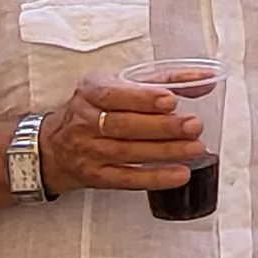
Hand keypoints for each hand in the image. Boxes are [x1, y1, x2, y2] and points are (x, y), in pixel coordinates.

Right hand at [40, 75, 207, 194]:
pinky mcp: (96, 176)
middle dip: (162, 126)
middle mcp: (85, 121)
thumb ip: (160, 81)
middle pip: (125, 125)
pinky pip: (127, 178)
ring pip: (129, 152)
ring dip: (165, 151)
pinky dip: (155, 178)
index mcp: (90, 92)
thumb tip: (203, 79)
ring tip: (194, 148)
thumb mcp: (117, 87)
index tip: (170, 100)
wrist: (53, 147)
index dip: (143, 98)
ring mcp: (89, 151)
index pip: (114, 94)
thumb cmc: (94, 111)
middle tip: (194, 125)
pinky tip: (179, 174)